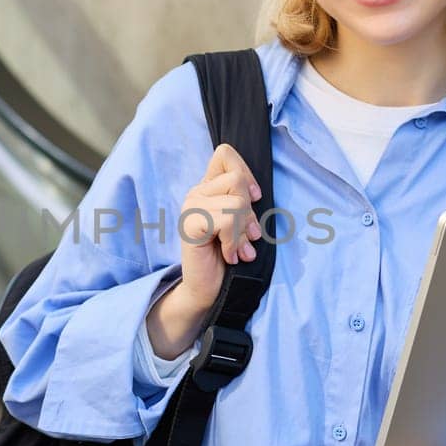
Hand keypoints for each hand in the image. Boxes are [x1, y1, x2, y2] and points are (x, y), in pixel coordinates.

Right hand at [176, 143, 263, 309]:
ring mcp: (190, 207)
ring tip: (240, 248)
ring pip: (236, 202)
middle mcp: (196, 193)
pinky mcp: (190, 224)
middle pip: (237, 179)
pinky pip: (226, 221)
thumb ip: (244, 201)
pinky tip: (230, 255)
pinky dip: (234, 241)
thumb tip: (256, 192)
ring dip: (243, 231)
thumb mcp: (242, 222)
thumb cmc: (229, 256)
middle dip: (250, 211)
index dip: (246, 173)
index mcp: (208, 188)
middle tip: (248, 236)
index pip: (225, 154)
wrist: (210, 290)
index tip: (254, 199)